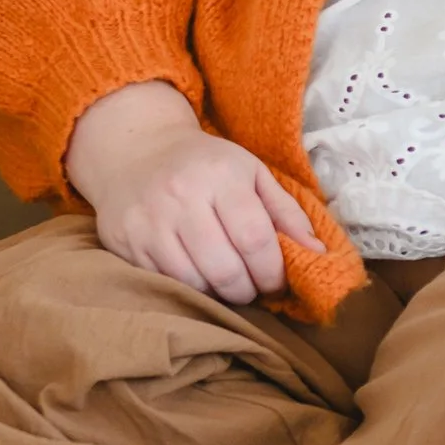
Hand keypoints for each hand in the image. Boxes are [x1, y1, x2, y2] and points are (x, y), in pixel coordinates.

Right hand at [63, 80, 316, 303]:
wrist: (135, 150)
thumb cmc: (205, 165)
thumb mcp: (251, 173)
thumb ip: (286, 213)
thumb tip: (319, 253)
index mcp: (221, 175)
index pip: (254, 238)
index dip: (272, 271)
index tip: (277, 282)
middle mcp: (181, 196)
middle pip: (224, 268)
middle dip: (246, 290)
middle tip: (252, 288)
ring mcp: (149, 221)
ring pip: (193, 282)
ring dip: (217, 294)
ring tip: (225, 283)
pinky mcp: (125, 240)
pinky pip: (163, 282)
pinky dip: (186, 288)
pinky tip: (197, 276)